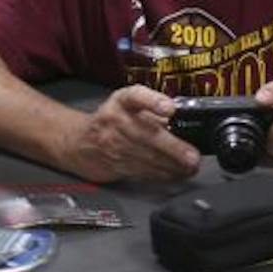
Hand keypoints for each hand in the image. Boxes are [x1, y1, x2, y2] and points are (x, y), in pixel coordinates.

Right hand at [62, 85, 199, 182]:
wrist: (81, 143)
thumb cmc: (111, 120)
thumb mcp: (128, 104)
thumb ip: (152, 108)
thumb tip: (183, 117)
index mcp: (121, 102)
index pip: (136, 96)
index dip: (153, 101)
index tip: (170, 108)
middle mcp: (116, 122)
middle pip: (145, 134)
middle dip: (172, 148)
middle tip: (191, 156)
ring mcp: (113, 145)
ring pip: (146, 158)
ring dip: (172, 165)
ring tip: (190, 167)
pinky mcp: (115, 166)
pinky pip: (142, 172)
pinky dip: (162, 174)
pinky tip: (177, 174)